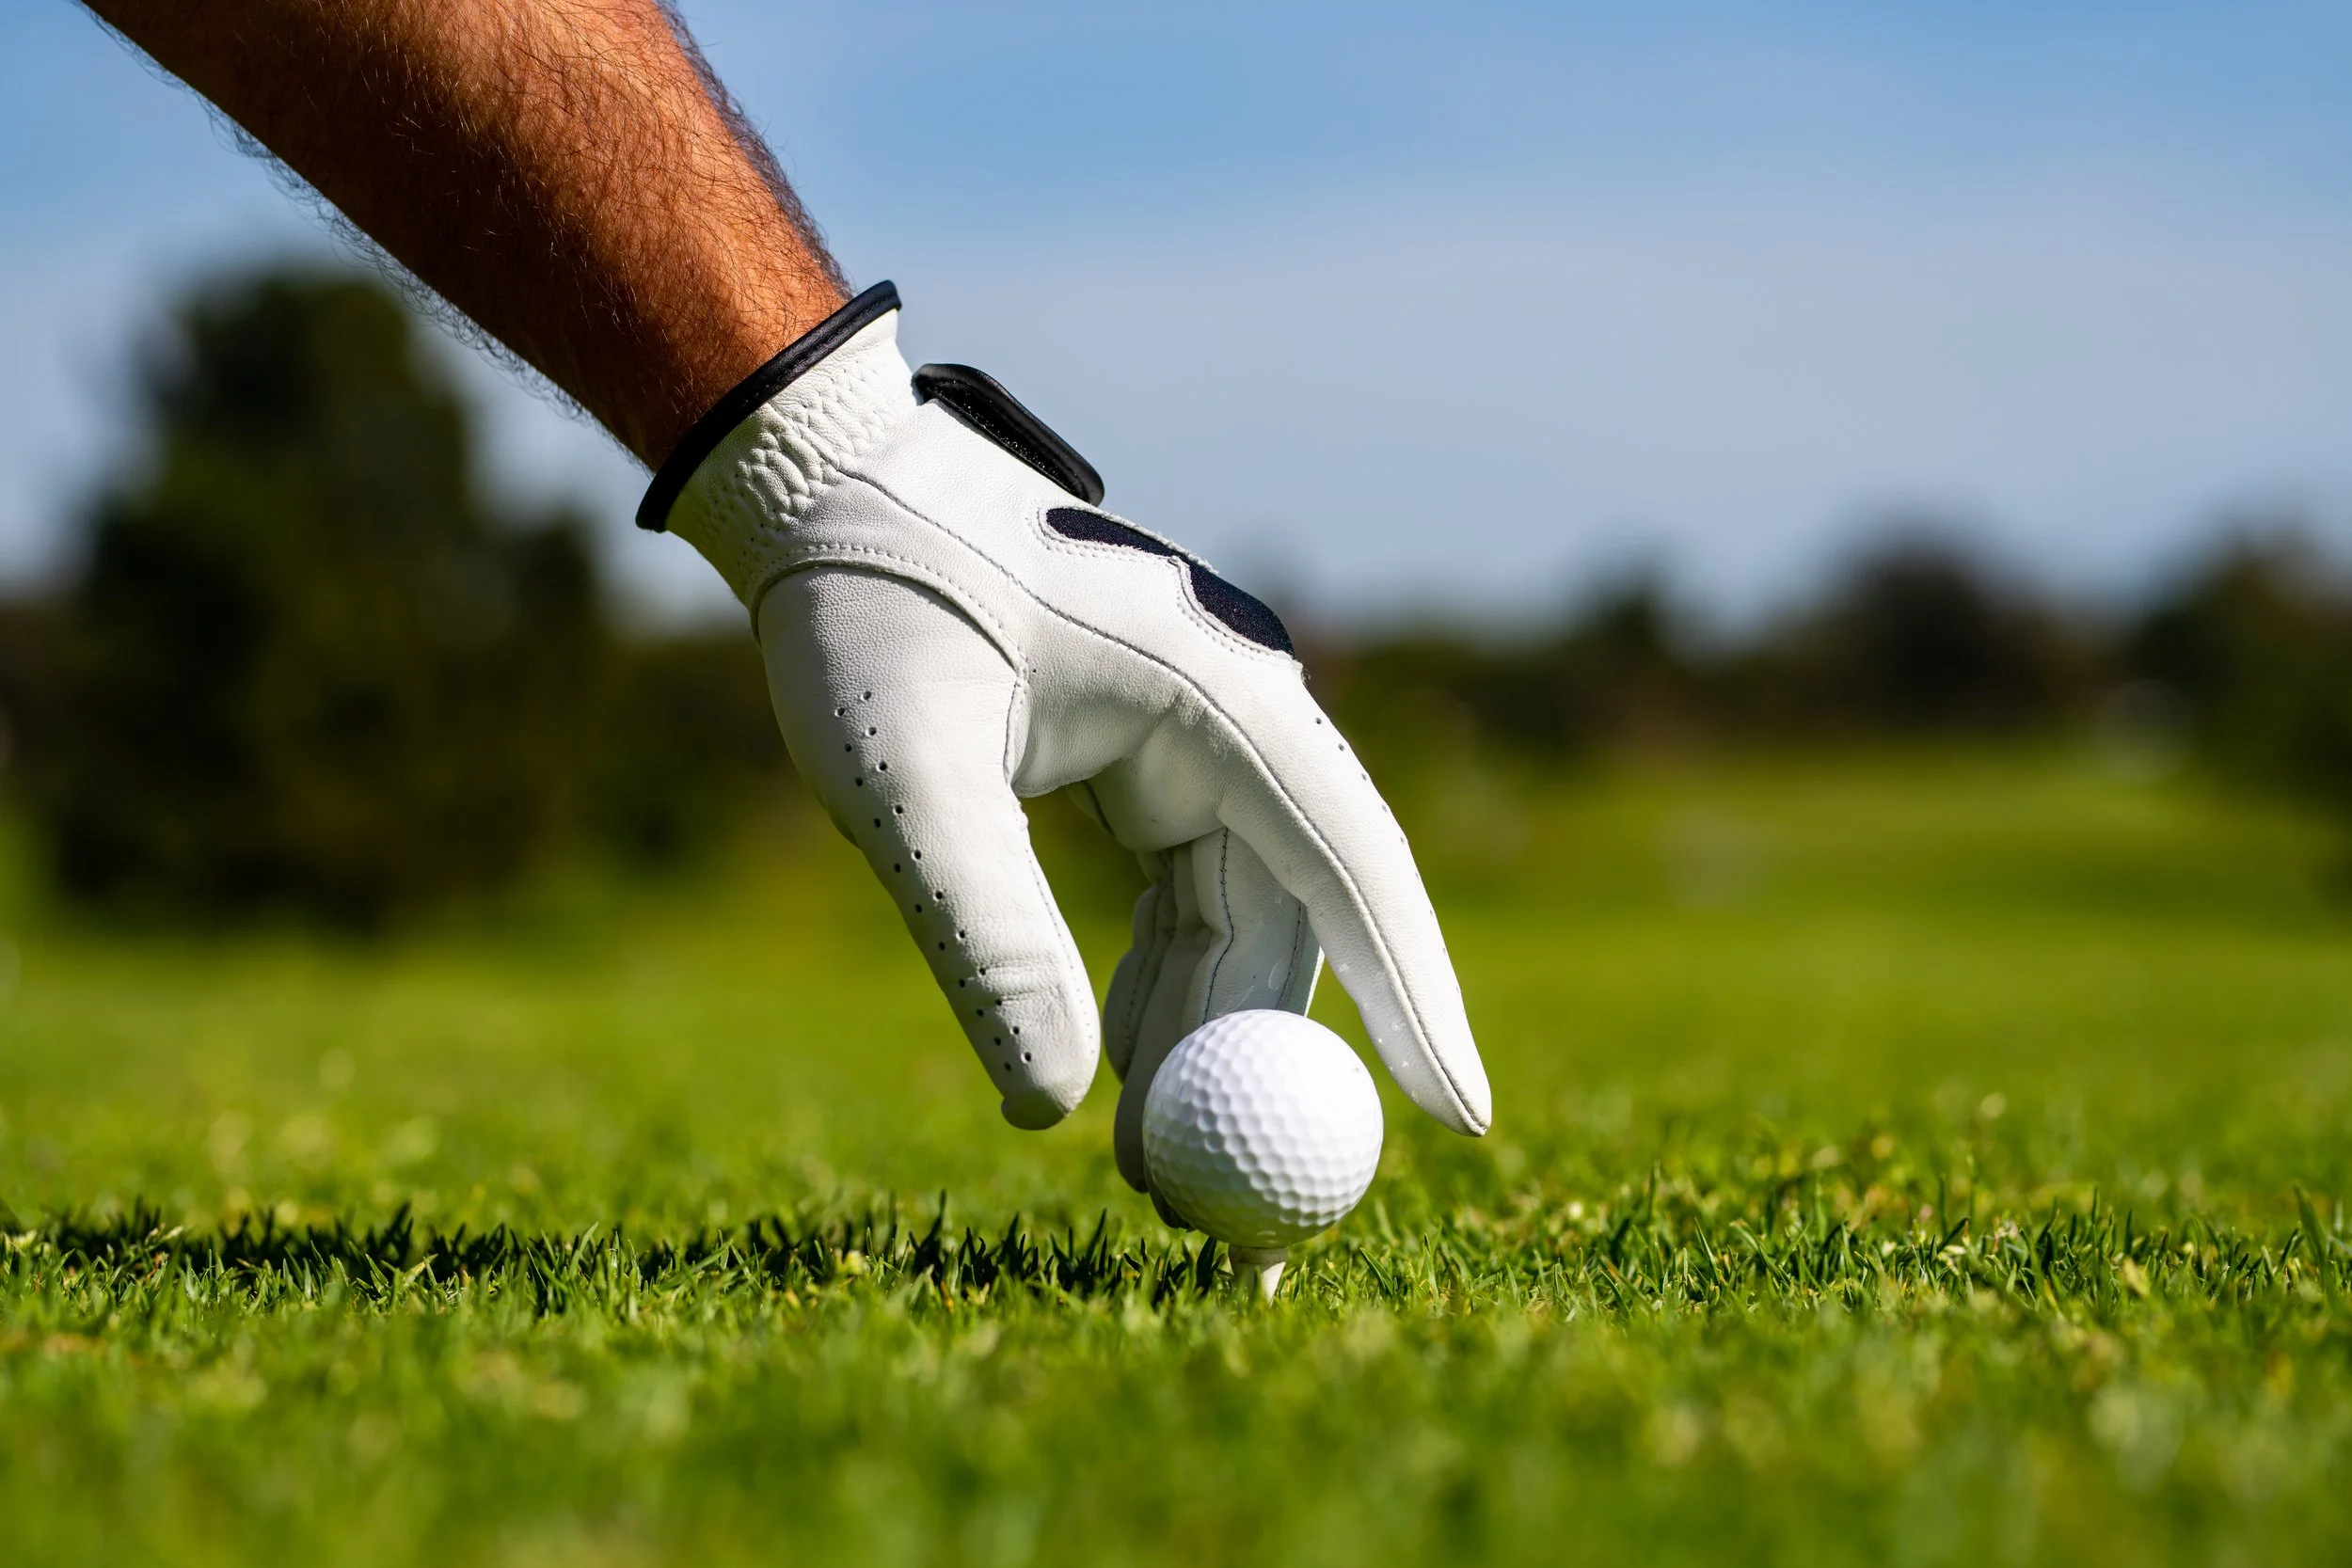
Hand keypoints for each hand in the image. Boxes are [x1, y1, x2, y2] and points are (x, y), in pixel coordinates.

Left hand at [641, 284, 1490, 1197]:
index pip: (1352, 862)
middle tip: (1223, 1212)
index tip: (1461, 1120)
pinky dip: (1163, 982)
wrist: (826, 482)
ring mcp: (1202, 727)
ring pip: (1245, 912)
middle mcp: (1238, 708)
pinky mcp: (1155, 746)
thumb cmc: (864, 606)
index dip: (1416, 995)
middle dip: (1266, 1063)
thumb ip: (985, 933)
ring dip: (1205, 1037)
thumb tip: (1059, 1109)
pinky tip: (1114, 1063)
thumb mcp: (907, 777)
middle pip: (1301, 912)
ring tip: (1142, 1169)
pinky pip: (1192, 888)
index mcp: (1218, 693)